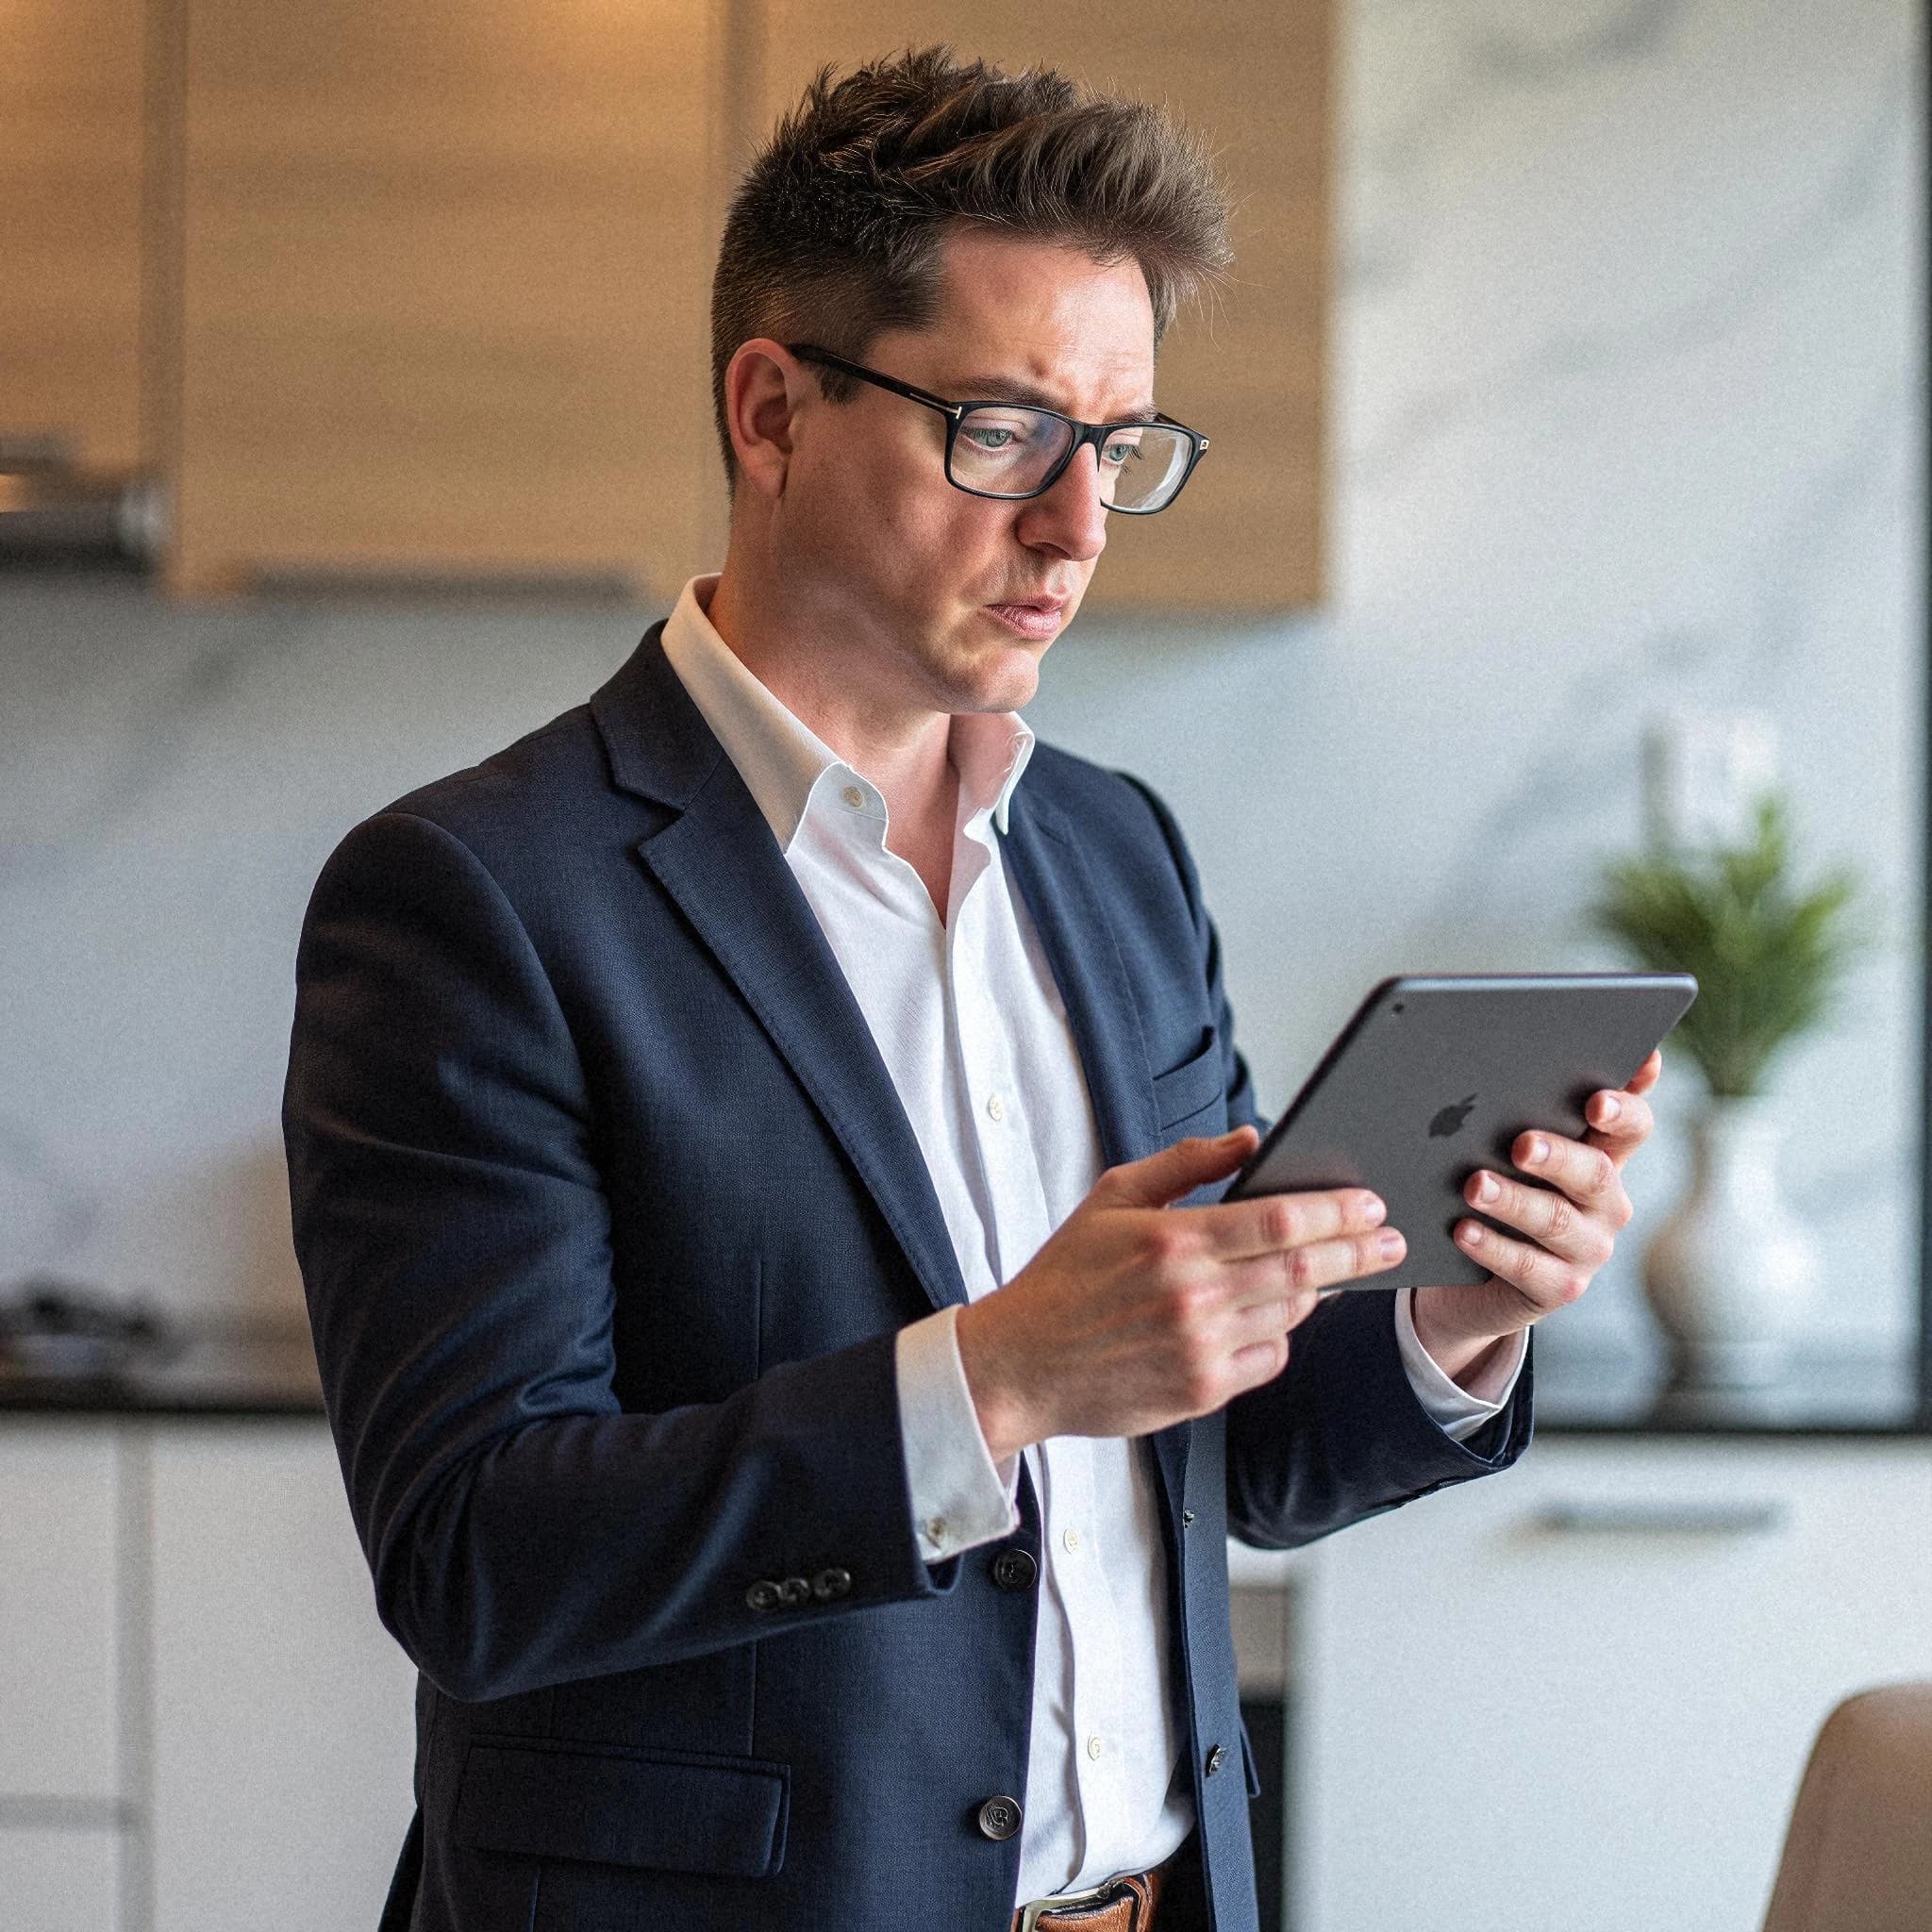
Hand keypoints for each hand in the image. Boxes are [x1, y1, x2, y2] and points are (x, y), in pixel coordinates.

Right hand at [954, 1125, 1405, 1461]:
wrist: (1020, 1364)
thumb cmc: (1065, 1277)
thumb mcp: (1112, 1197)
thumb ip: (1185, 1163)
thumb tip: (1249, 1138)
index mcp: (1173, 1240)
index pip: (1281, 1219)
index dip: (1337, 1210)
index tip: (1371, 1204)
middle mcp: (1193, 1296)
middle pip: (1304, 1270)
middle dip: (1358, 1252)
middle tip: (1390, 1240)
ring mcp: (1201, 1348)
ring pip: (1292, 1314)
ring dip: (1323, 1290)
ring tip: (1340, 1271)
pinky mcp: (1202, 1391)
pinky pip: (1269, 1358)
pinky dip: (1282, 1334)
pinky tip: (1276, 1317)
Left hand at [1411, 1049, 1664, 1383]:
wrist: (1465, 1278)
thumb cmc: (1487, 1192)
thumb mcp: (1501, 1153)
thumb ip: (1509, 1116)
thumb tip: (1478, 1077)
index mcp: (1600, 1156)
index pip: (1632, 1126)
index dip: (1626, 1107)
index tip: (1601, 1096)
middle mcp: (1605, 1202)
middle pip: (1595, 1172)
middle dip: (1559, 1156)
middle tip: (1522, 1144)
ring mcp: (1588, 1248)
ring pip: (1555, 1220)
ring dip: (1513, 1201)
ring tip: (1474, 1186)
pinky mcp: (1560, 1288)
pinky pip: (1528, 1267)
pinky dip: (1493, 1246)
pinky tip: (1463, 1230)